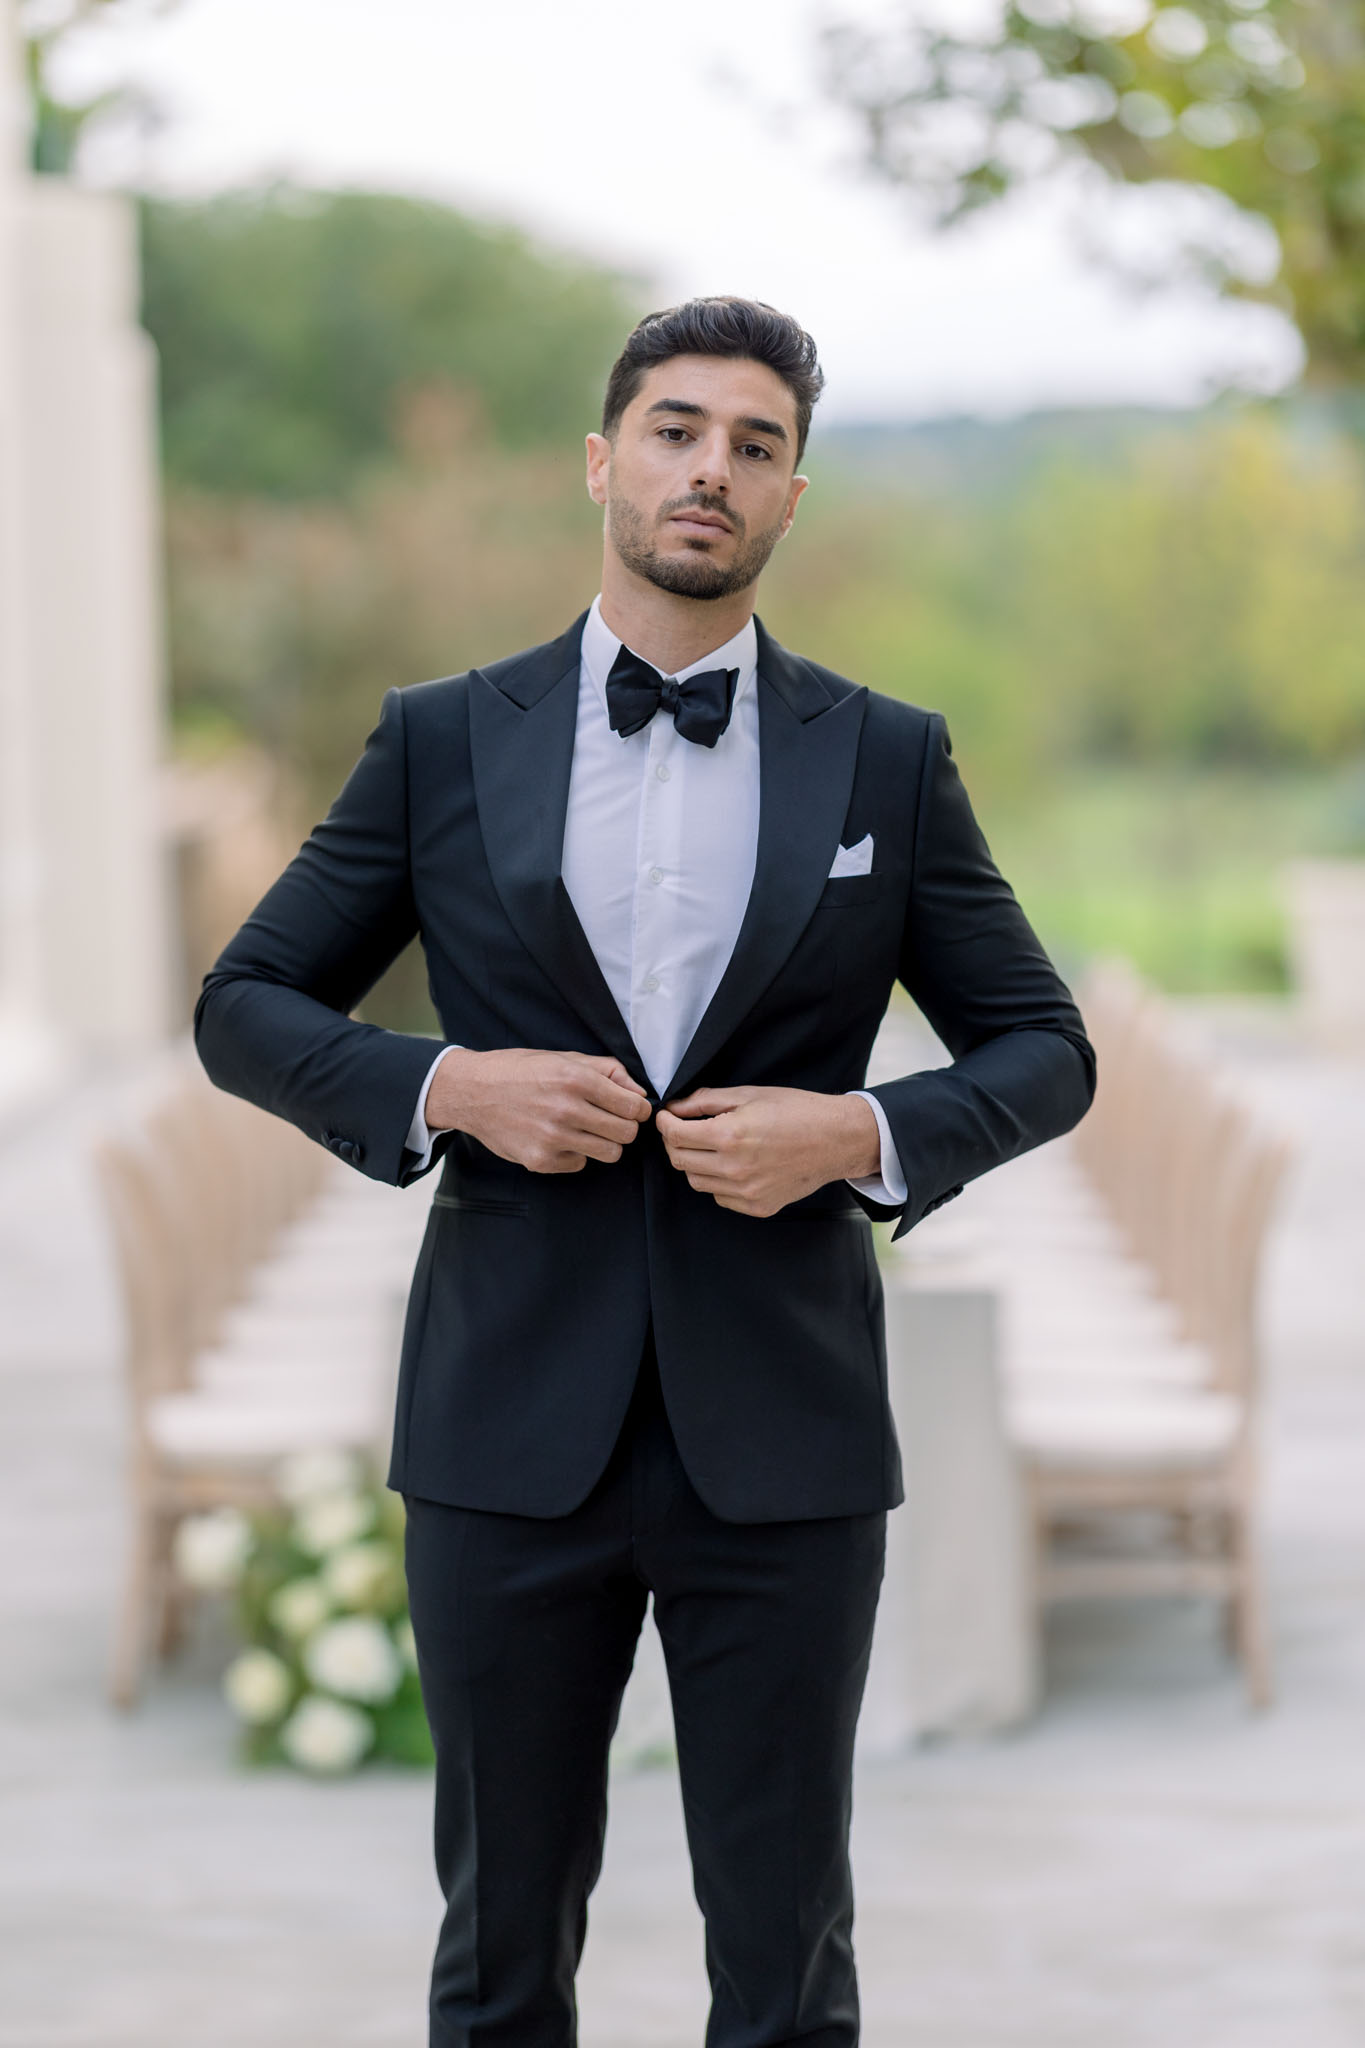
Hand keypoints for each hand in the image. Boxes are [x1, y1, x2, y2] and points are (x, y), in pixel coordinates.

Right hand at [426, 1048, 651, 1173]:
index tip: (632, 1110)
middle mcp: (566, 1110)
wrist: (472, 1091)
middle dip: (624, 1127)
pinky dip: (575, 1153)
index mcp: (576, 1080)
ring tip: (586, 1129)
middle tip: (609, 1120)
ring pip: (609, 1153)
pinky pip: (580, 1163)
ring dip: (603, 1142)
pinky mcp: (540, 1160)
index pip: (633, 1108)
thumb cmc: (520, 1071)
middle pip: (626, 1133)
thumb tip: (639, 1093)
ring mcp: (553, 1139)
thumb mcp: (564, 1058)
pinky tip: (558, 1137)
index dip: (638, 1110)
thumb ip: (607, 1070)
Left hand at [656, 1086, 880, 1216]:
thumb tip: (675, 1107)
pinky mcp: (757, 1207)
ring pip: (696, 1181)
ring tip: (712, 1145)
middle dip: (675, 1142)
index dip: (664, 1123)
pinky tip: (734, 1164)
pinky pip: (720, 1197)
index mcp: (730, 1135)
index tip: (666, 1117)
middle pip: (680, 1161)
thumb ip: (706, 1101)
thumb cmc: (796, 1110)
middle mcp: (735, 1168)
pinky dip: (718, 1181)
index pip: (675, 1136)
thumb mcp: (749, 1094)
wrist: (836, 1139)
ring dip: (695, 1162)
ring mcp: (746, 1192)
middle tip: (684, 1129)